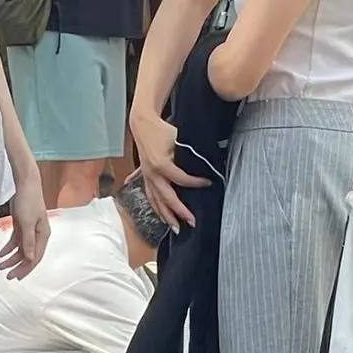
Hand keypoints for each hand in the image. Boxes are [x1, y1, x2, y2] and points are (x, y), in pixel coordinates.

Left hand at [0, 173, 49, 280]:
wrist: (25, 184)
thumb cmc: (28, 201)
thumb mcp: (27, 223)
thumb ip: (28, 241)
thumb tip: (29, 258)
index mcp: (43, 235)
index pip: (35, 257)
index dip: (25, 269)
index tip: (15, 277)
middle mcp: (38, 235)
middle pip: (28, 255)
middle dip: (18, 266)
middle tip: (7, 275)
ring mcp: (30, 230)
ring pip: (21, 249)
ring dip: (12, 258)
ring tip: (1, 266)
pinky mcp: (22, 225)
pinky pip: (16, 241)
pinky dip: (9, 247)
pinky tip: (1, 253)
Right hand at [130, 105, 207, 230]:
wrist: (143, 125)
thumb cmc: (162, 131)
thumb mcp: (178, 139)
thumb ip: (188, 153)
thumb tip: (204, 164)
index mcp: (161, 165)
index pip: (182, 179)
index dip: (196, 183)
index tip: (208, 183)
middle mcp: (152, 174)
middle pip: (167, 198)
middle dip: (180, 212)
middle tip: (192, 222)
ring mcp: (147, 177)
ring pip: (156, 201)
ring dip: (166, 216)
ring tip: (176, 228)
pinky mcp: (145, 177)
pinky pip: (150, 196)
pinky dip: (156, 208)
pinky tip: (162, 217)